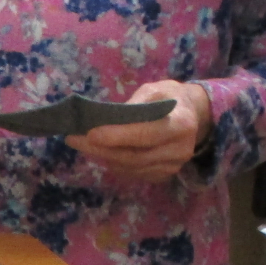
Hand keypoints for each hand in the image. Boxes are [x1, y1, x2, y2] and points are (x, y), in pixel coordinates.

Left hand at [69, 81, 210, 181]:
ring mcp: (172, 166)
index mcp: (181, 124)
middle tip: (73, 139)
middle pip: (133, 156)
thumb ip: (136, 103)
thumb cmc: (169, 98)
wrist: (192, 116)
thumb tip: (105, 119)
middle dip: (100, 148)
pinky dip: (113, 163)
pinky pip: (132, 174)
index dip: (117, 136)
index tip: (90, 133)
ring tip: (81, 144)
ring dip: (102, 157)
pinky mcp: (162, 175)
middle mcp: (180, 150)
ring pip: (129, 168)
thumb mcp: (156, 89)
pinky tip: (100, 152)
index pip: (146, 134)